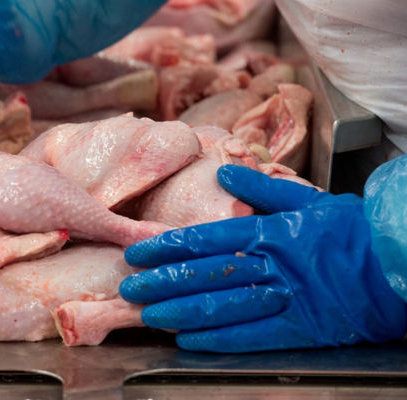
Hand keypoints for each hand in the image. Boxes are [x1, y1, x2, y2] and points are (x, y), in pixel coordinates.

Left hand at [120, 164, 406, 352]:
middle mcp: (270, 265)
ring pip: (221, 306)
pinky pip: (251, 335)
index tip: (137, 253)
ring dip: (180, 311)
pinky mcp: (298, 327)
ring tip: (148, 315)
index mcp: (268, 232)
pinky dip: (217, 338)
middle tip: (130, 287)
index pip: (205, 240)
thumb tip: (222, 170)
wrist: (396, 261)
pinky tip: (188, 339)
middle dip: (162, 281)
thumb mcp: (305, 200)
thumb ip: (259, 187)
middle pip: (204, 274)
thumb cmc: (348, 230)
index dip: (167, 248)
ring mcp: (283, 298)